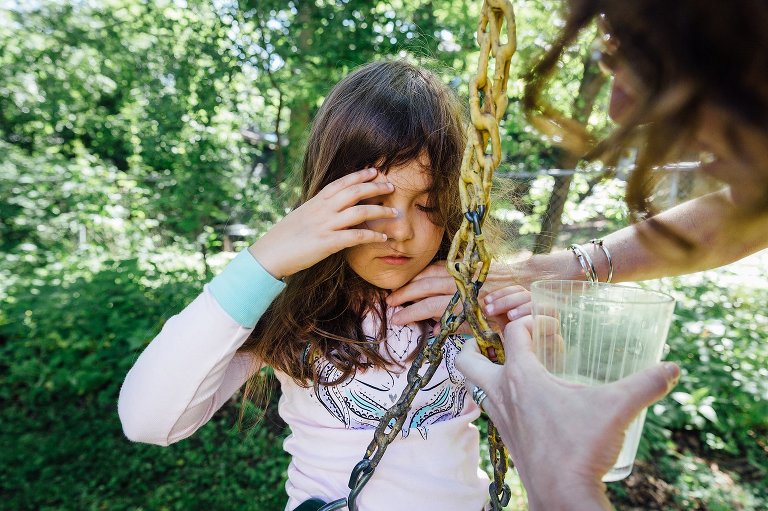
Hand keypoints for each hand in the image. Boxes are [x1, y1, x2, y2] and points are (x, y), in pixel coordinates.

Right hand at [249, 168, 396, 278]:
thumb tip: (329, 208)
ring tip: (395, 213)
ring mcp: (325, 225)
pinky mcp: (327, 243)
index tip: (374, 170)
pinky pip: (355, 236)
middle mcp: (322, 210)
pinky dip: (371, 236)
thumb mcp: (301, 216)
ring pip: (359, 212)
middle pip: (354, 192)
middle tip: (392, 186)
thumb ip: (317, 210)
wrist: (269, 254)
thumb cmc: (284, 237)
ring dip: (380, 211)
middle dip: (375, 188)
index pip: (341, 182)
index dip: (359, 175)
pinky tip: (383, 238)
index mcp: (315, 201)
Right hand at [387, 262, 530, 333]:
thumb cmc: (509, 313)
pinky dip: (427, 270)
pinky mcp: (469, 264)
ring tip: (398, 291)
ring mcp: (466, 272)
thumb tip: (436, 329)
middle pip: (428, 286)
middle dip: (406, 294)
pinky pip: (443, 265)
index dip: (412, 313)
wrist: (529, 285)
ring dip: (413, 281)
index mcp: (469, 302)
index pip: (433, 307)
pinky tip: (417, 277)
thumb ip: (459, 327)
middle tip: (390, 303)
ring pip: (433, 273)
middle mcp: (466, 285)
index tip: (397, 319)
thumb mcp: (486, 326)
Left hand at [456, 317, 679, 510]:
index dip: (531, 320)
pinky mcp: (504, 436)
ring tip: (509, 365)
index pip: (513, 332)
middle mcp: (501, 393)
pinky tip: (525, 400)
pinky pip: (488, 407)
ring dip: (484, 370)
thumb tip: (672, 368)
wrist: (562, 495)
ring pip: (473, 384)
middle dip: (474, 343)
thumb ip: (645, 385)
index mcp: (521, 376)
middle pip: (466, 359)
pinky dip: (497, 396)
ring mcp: (498, 416)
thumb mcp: (617, 409)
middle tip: (495, 339)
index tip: (553, 325)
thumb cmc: (581, 448)